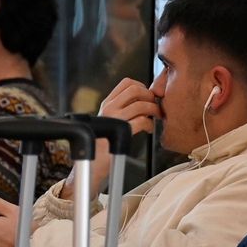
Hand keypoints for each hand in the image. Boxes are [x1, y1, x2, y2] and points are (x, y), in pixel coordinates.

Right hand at [62, 78, 158, 200]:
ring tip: (155, 118)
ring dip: (154, 110)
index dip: (142, 86)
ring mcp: (114, 119)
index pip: (126, 83)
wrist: (92, 163)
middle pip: (135, 89)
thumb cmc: (102, 144)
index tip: (147, 96)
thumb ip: (122, 109)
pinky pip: (142, 120)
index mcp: (107, 103)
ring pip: (141, 104)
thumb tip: (143, 102)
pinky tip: (148, 129)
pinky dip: (150, 124)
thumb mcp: (109, 121)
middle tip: (154, 106)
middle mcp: (109, 108)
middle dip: (150, 96)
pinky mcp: (121, 131)